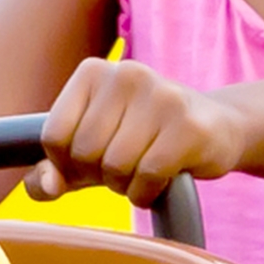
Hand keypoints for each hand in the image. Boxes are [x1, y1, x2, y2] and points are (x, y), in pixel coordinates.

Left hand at [31, 57, 246, 203]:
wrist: (216, 129)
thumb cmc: (141, 140)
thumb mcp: (90, 150)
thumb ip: (52, 171)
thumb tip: (48, 186)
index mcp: (92, 71)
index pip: (53, 135)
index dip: (67, 163)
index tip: (92, 160)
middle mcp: (126, 73)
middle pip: (84, 152)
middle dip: (99, 175)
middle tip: (125, 167)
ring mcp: (162, 95)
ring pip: (115, 166)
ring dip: (125, 186)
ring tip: (143, 172)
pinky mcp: (189, 125)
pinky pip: (148, 176)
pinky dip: (147, 193)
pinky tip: (160, 182)